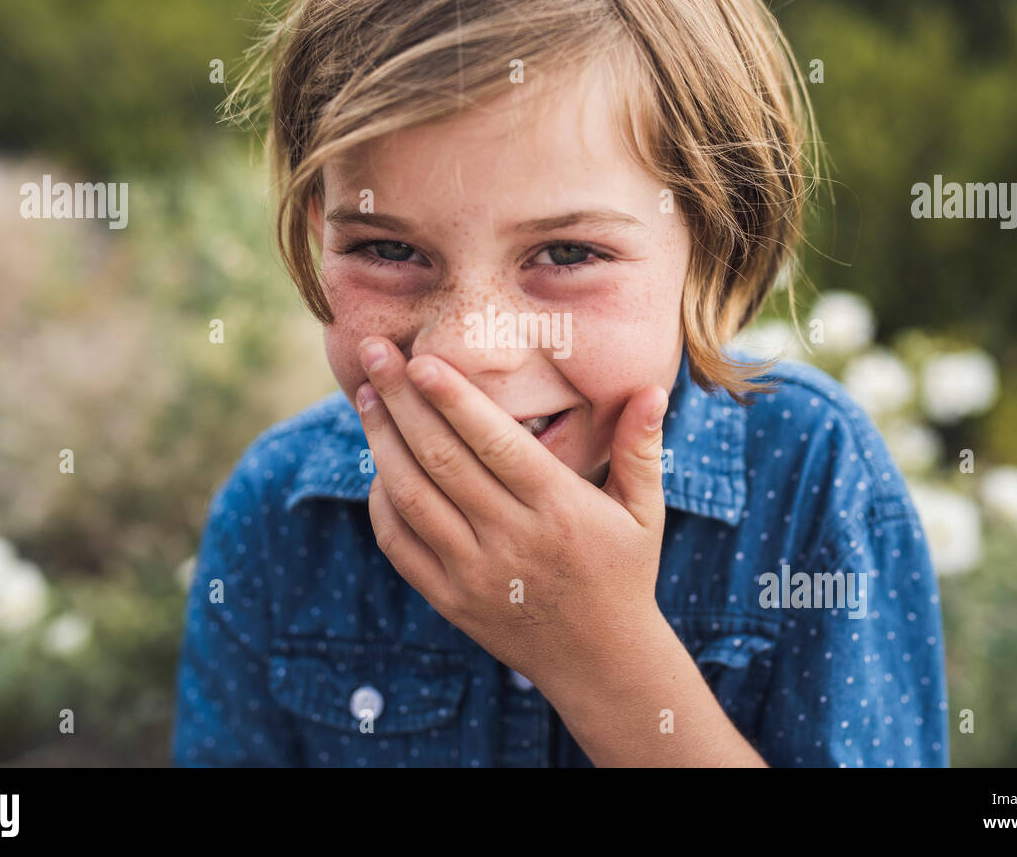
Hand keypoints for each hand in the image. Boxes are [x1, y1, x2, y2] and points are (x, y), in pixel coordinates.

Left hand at [354, 336, 670, 693]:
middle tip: (374, 354)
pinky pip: (400, 546)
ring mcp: (475, 572)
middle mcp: (513, 538)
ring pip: (413, 497)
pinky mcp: (449, 600)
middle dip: (402, 402)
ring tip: (365, 397)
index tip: (421, 360)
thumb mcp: (645, 511)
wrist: (601, 662)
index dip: (454, 399)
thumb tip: (651, 390)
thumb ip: (642, 448)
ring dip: (382, 443)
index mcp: (559, 508)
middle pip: (443, 459)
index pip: (496, 443)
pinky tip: (378, 465)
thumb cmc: (624, 573)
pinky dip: (382, 502)